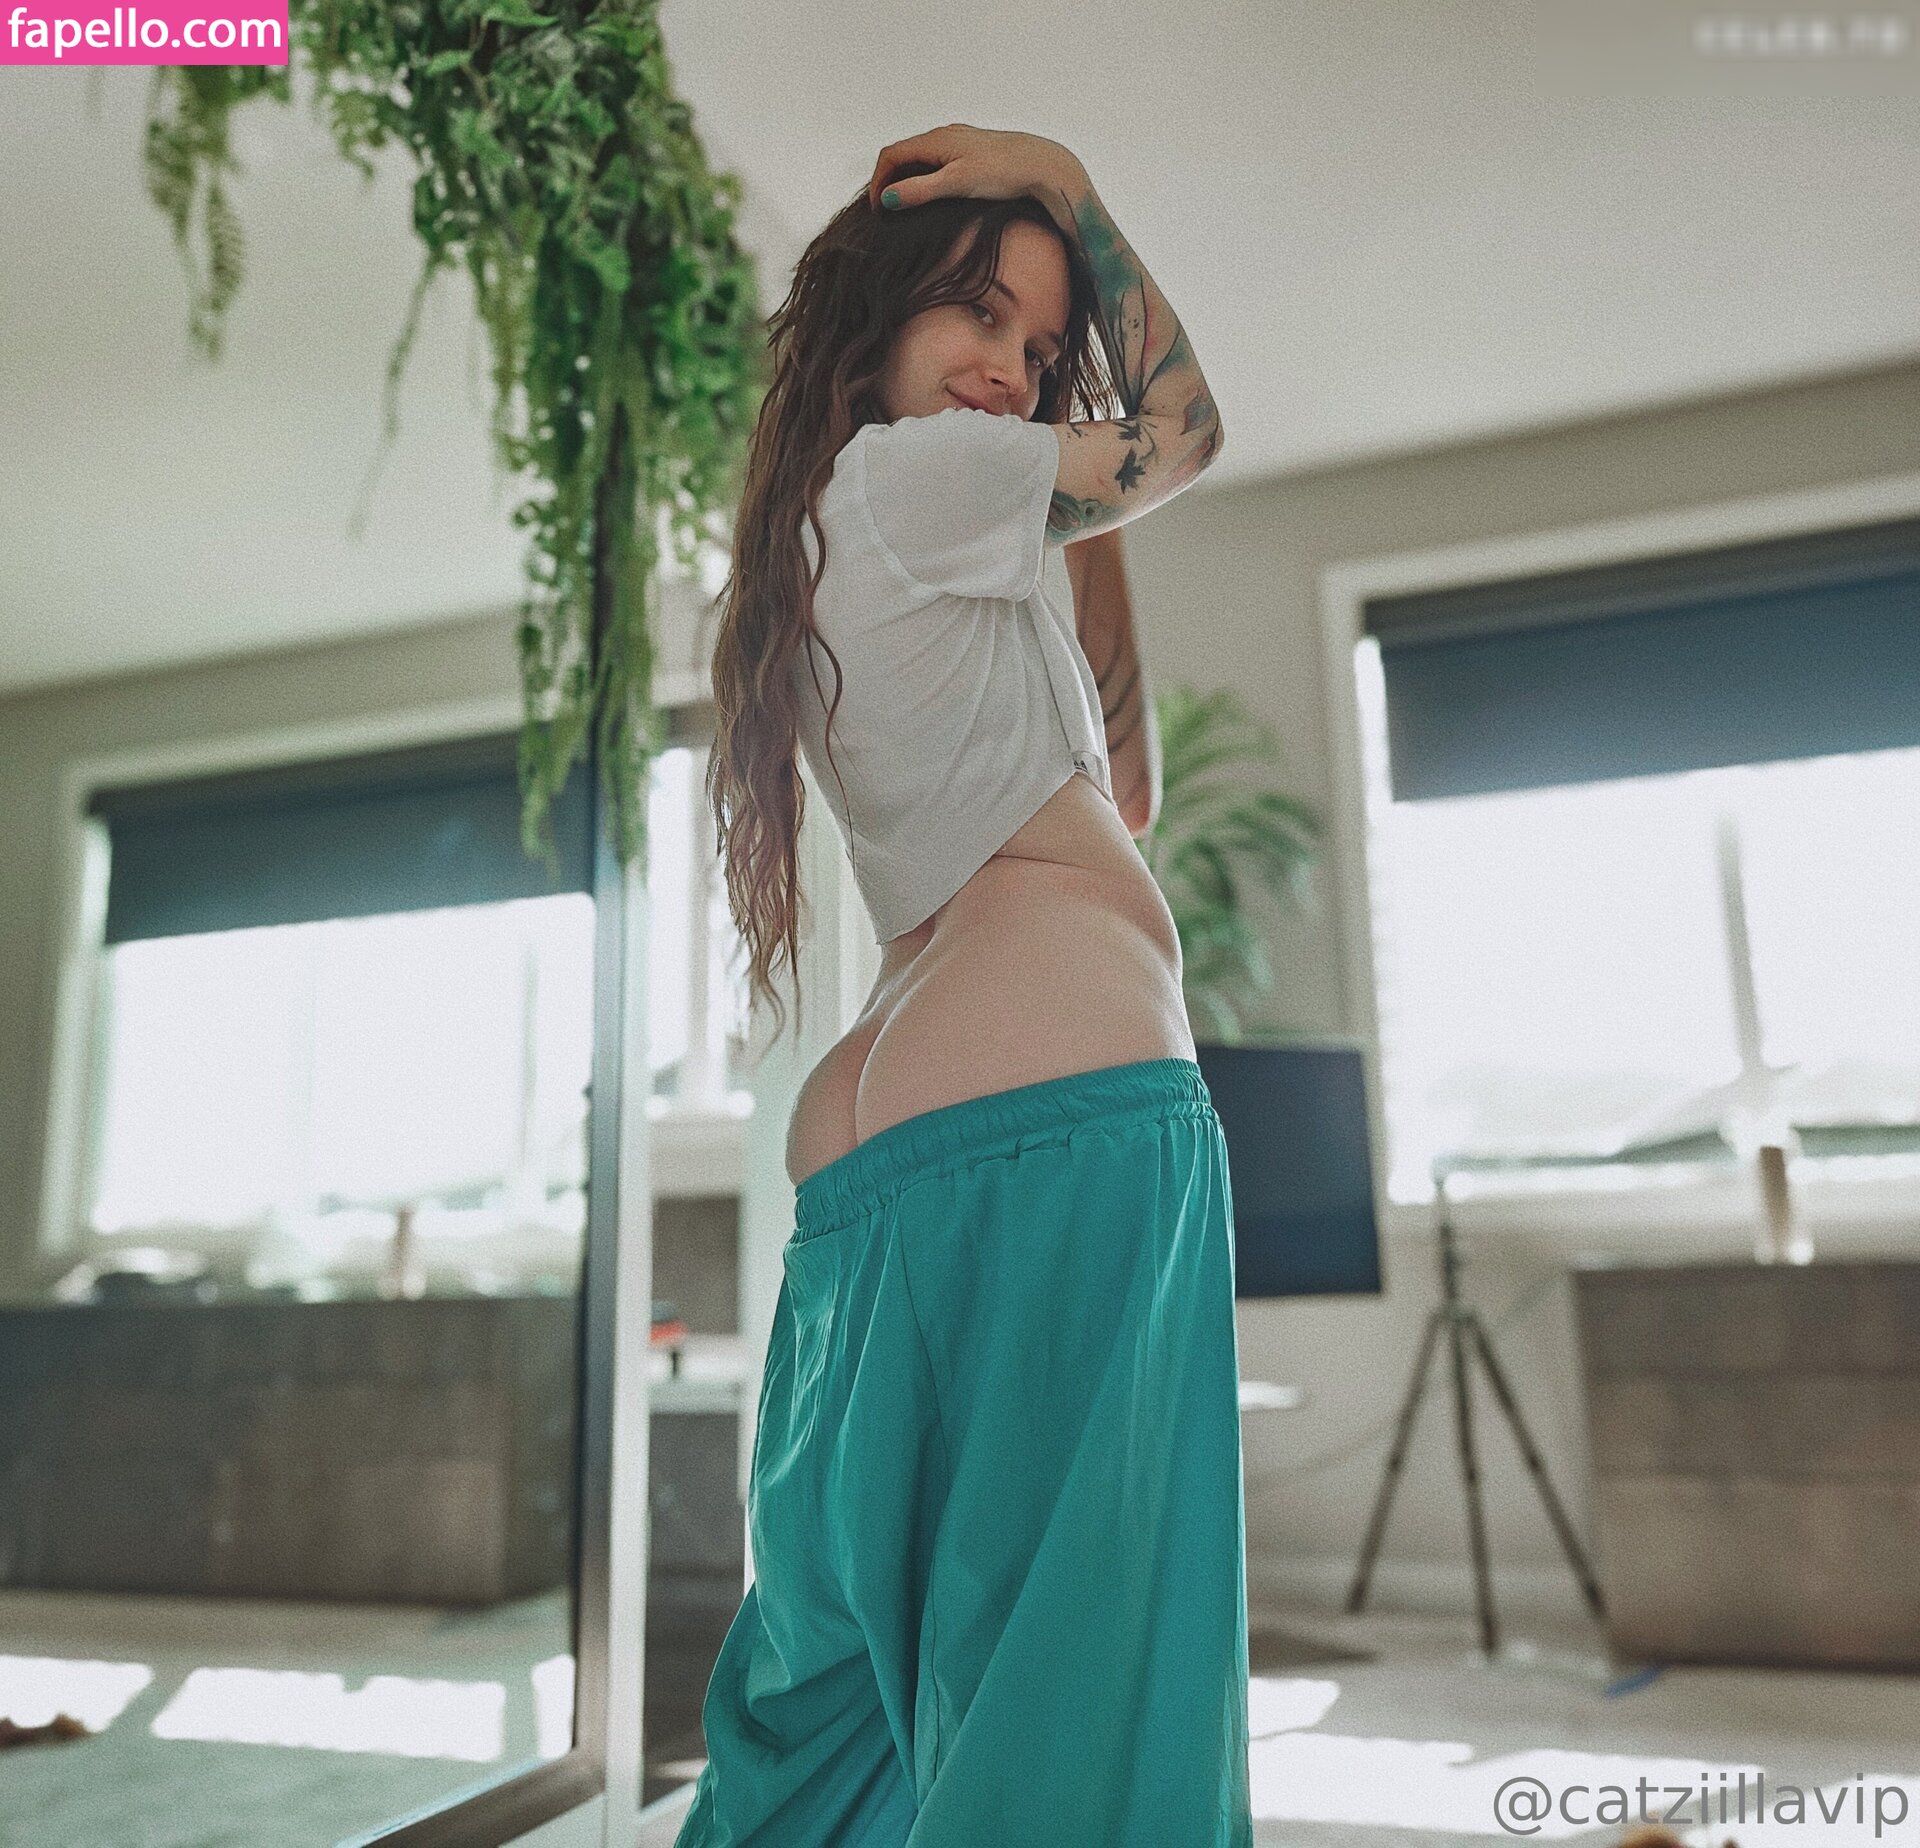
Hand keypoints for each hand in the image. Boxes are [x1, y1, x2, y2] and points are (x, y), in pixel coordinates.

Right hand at [866, 124, 1085, 224]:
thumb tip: (887, 199)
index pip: (890, 155)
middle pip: (903, 154)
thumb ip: (920, 191)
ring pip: (920, 157)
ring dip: (906, 179)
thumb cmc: (1002, 174)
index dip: (877, 182)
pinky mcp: (973, 151)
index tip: (877, 211)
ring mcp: (959, 141)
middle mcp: (945, 135)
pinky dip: (924, 178)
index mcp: (936, 140)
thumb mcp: (956, 185)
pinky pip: (937, 161)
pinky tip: (934, 197)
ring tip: (905, 207)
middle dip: (888, 181)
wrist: (1043, 166)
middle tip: (886, 212)